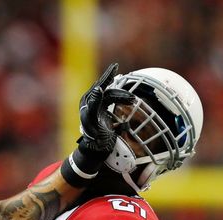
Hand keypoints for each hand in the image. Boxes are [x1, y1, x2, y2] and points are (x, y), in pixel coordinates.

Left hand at [62, 63, 135, 185]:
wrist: (95, 150)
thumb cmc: (92, 137)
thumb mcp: (92, 121)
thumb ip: (94, 105)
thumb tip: (98, 89)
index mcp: (88, 102)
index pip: (100, 86)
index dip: (108, 76)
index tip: (115, 66)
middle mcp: (91, 102)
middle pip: (109, 91)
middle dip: (122, 93)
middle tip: (134, 99)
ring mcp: (97, 106)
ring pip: (113, 96)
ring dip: (123, 97)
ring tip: (134, 101)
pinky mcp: (102, 112)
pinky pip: (112, 101)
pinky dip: (121, 100)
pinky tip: (128, 101)